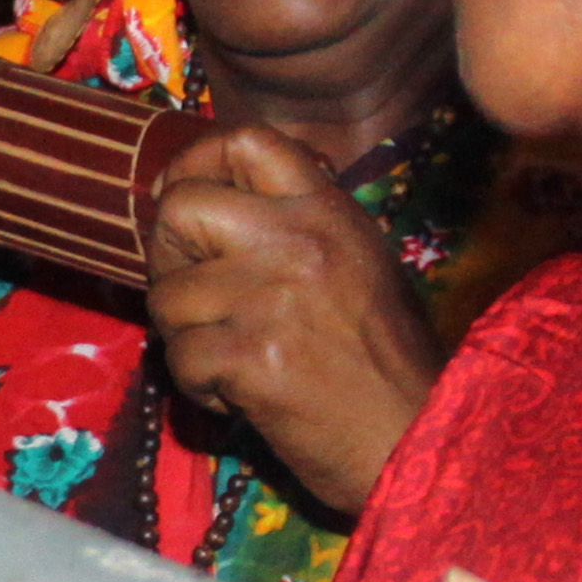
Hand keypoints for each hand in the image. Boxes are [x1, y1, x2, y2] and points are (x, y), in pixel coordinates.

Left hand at [142, 126, 443, 521]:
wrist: (415, 439)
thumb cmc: (388, 360)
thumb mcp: (359, 262)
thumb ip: (297, 226)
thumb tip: (217, 201)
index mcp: (327, 211)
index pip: (246, 141)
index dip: (196, 162)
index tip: (183, 196)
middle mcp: (298, 241)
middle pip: (181, 207)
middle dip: (167, 253)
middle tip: (190, 292)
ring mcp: (271, 297)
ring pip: (167, 294)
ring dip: (184, 335)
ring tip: (229, 359)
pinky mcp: (251, 357)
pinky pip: (180, 356)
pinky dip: (198, 385)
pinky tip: (238, 396)